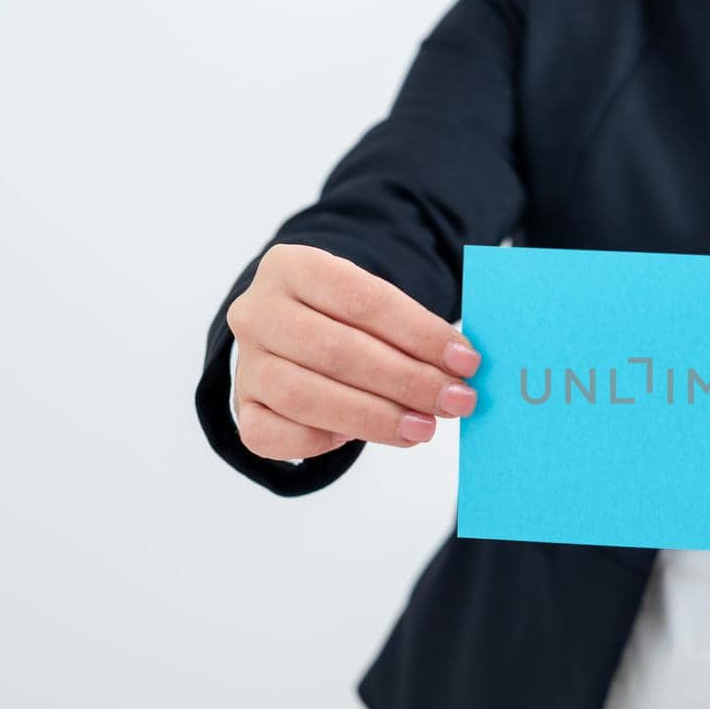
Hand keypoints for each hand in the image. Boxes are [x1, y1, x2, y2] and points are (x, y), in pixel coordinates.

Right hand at [226, 244, 480, 460]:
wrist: (295, 326)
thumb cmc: (350, 318)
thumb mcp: (376, 304)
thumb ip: (411, 330)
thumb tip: (461, 369)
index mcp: (293, 267)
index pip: (364, 300)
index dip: (420, 334)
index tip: (466, 361)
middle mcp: (258, 311)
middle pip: (337, 351)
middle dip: (407, 381)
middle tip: (455, 401)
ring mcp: (246, 361)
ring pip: (305, 396)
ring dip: (374, 418)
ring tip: (424, 428)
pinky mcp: (243, 406)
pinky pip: (270, 435)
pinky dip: (317, 442)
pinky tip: (357, 440)